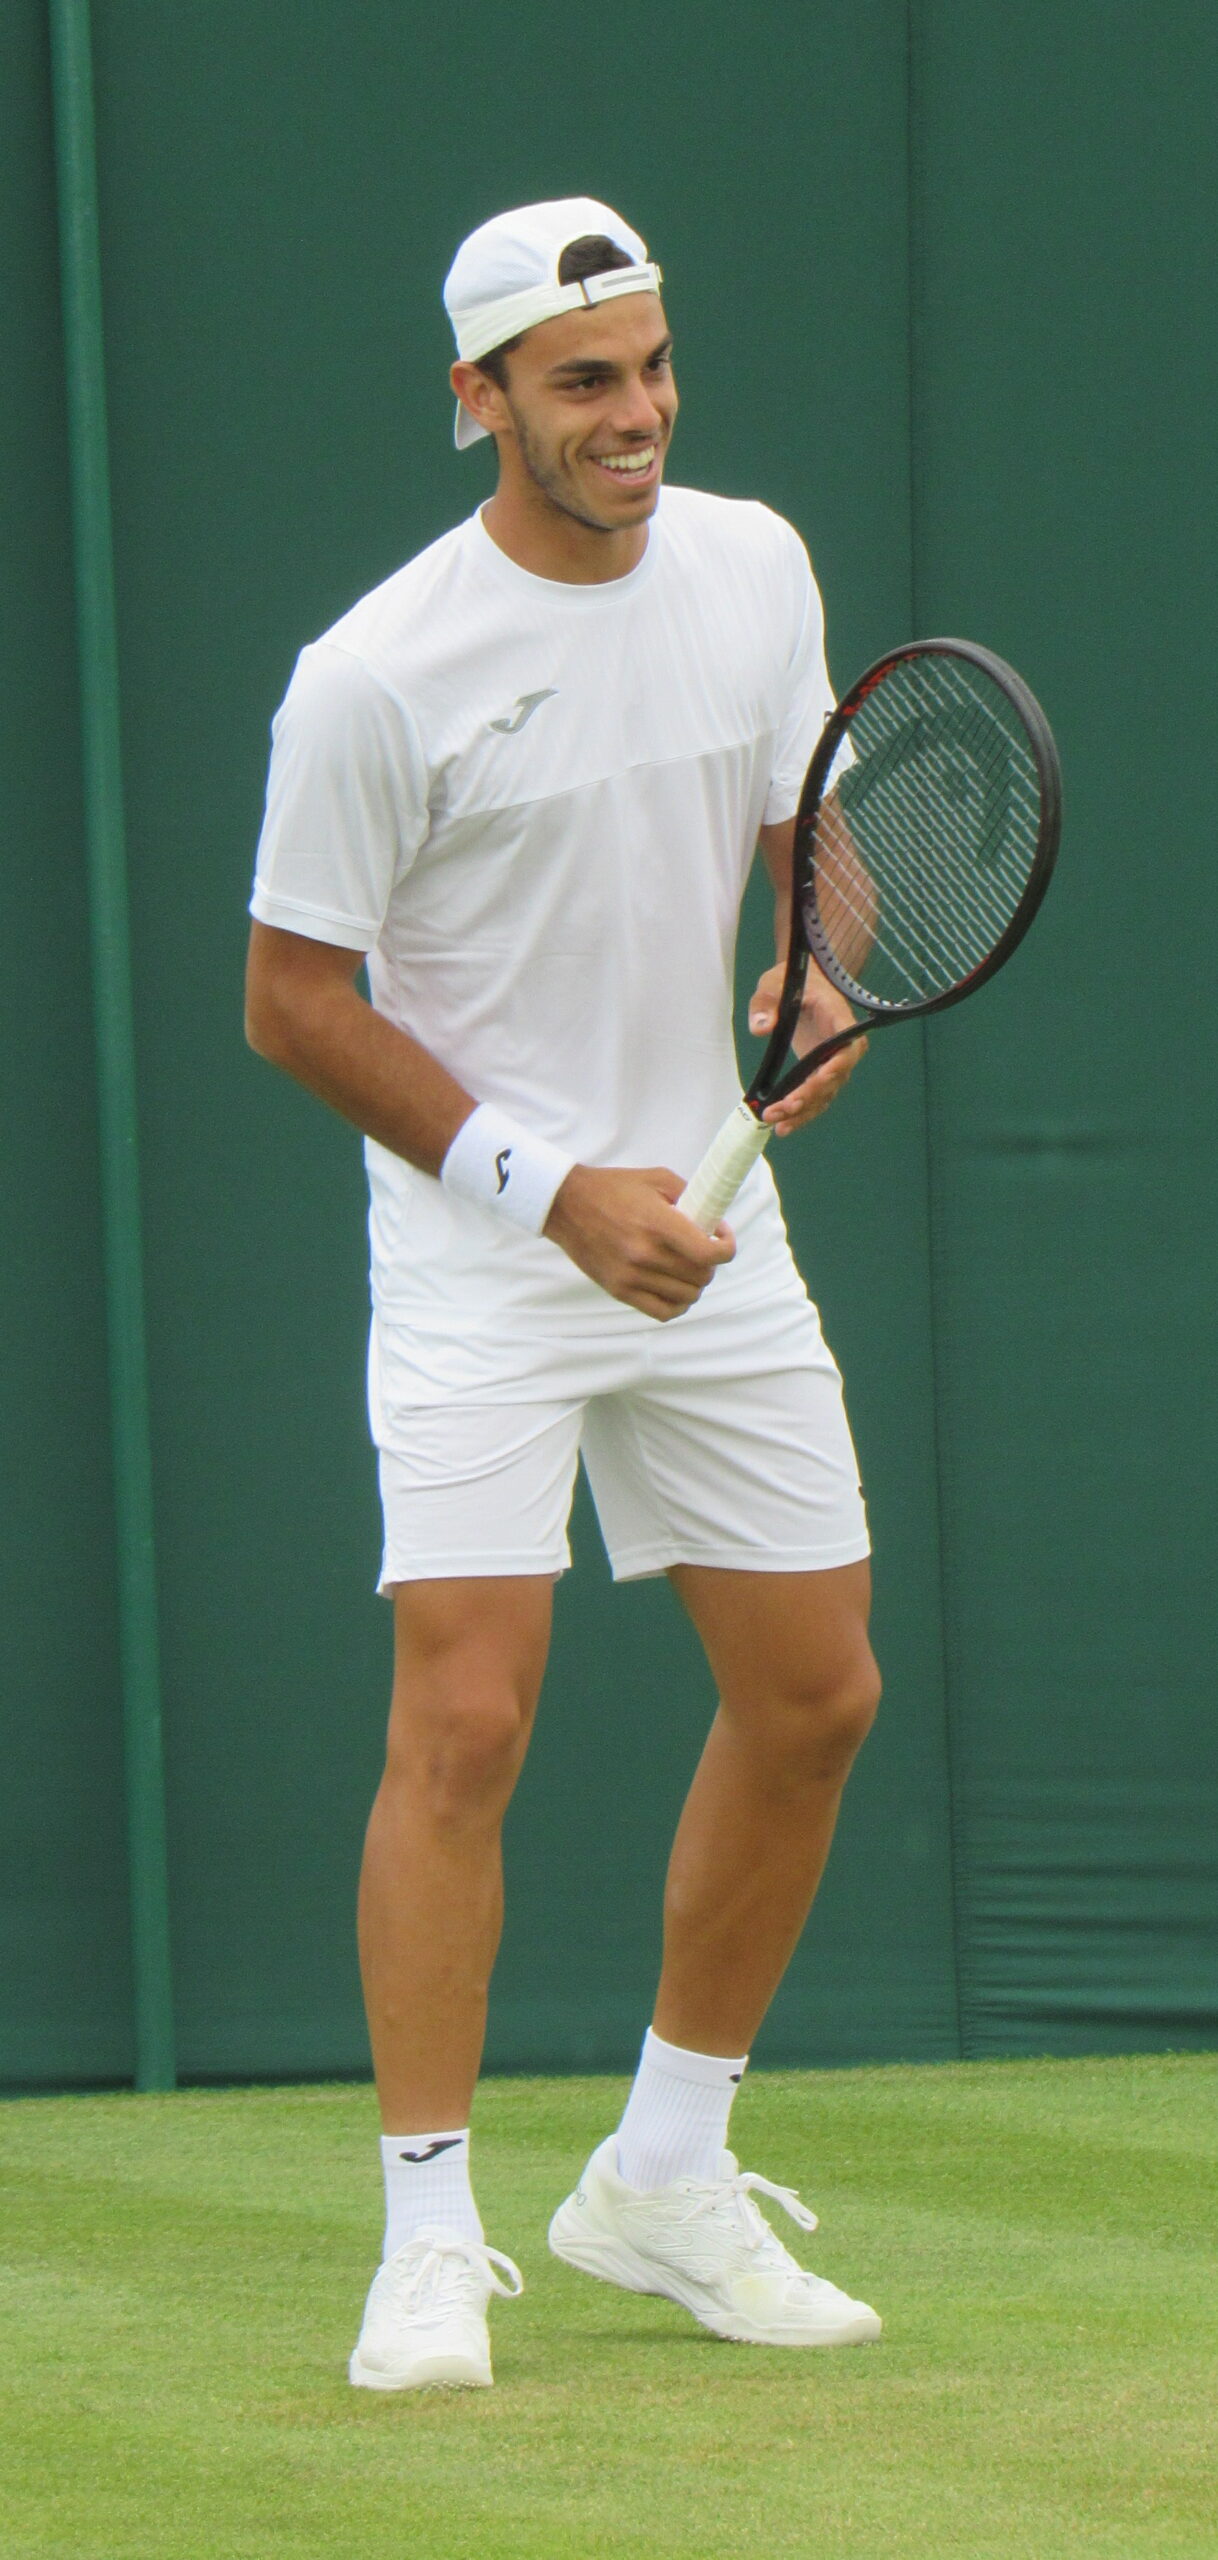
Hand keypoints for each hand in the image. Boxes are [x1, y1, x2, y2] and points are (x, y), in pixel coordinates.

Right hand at [545, 1165, 734, 1320]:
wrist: (567, 1205)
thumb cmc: (613, 1188)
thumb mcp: (657, 1179)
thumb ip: (690, 1197)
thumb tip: (715, 1222)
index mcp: (657, 1224)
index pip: (708, 1254)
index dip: (726, 1248)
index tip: (722, 1238)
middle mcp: (645, 1255)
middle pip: (701, 1277)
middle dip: (711, 1264)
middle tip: (703, 1250)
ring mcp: (631, 1276)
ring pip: (687, 1297)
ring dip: (696, 1284)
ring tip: (689, 1269)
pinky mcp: (619, 1290)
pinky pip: (663, 1312)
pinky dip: (678, 1305)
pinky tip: (676, 1289)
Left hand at [747, 962, 866, 1136]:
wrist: (802, 984)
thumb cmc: (793, 981)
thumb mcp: (773, 984)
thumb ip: (766, 1004)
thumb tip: (761, 1028)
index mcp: (839, 1019)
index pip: (847, 1048)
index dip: (836, 1068)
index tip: (818, 1081)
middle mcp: (844, 1045)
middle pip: (834, 1078)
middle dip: (809, 1097)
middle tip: (781, 1110)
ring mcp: (833, 1061)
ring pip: (825, 1094)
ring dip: (803, 1112)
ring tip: (778, 1125)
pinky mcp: (820, 1072)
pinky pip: (816, 1097)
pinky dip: (801, 1112)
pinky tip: (783, 1126)